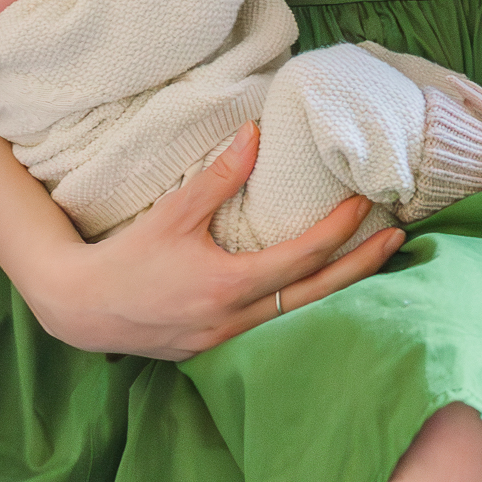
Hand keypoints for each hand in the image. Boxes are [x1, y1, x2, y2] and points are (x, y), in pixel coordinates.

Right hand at [31, 125, 403, 357]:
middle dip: (361, 267)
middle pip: (317, 296)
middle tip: (397, 240)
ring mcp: (231, 341)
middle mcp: (238, 321)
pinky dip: (306, 307)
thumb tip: (256, 133)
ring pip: (301, 318)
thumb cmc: (128, 257)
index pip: (302, 258)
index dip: (339, 230)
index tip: (364, 204)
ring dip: (339, 289)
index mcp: (230, 286)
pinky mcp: (220, 347)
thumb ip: (219, 177)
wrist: (85, 309)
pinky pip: (277, 328)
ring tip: (371, 263)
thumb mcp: (173, 213)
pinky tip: (320, 290)